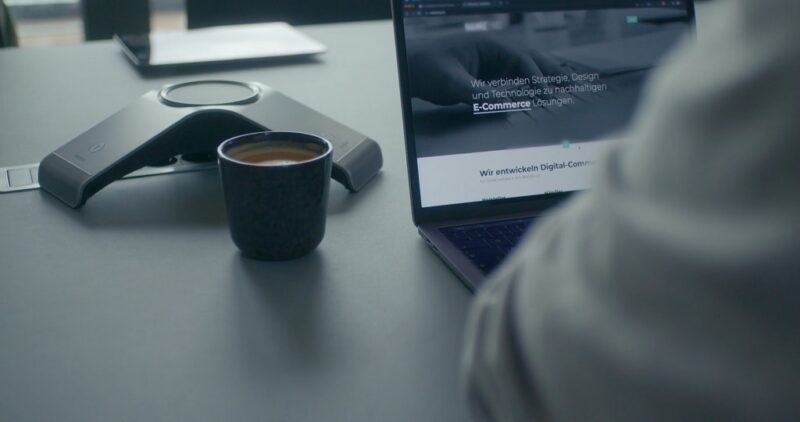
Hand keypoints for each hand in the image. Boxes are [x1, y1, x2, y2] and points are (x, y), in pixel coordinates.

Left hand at [407, 34, 562, 105]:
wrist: (407, 68)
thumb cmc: (425, 68)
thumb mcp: (452, 83)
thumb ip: (481, 95)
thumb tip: (509, 106)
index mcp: (487, 45)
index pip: (520, 60)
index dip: (536, 76)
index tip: (548, 92)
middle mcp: (492, 52)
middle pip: (528, 61)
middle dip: (550, 72)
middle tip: (572, 84)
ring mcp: (489, 64)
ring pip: (522, 72)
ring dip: (541, 81)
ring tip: (563, 89)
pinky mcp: (484, 77)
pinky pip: (510, 83)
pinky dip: (525, 90)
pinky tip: (537, 97)